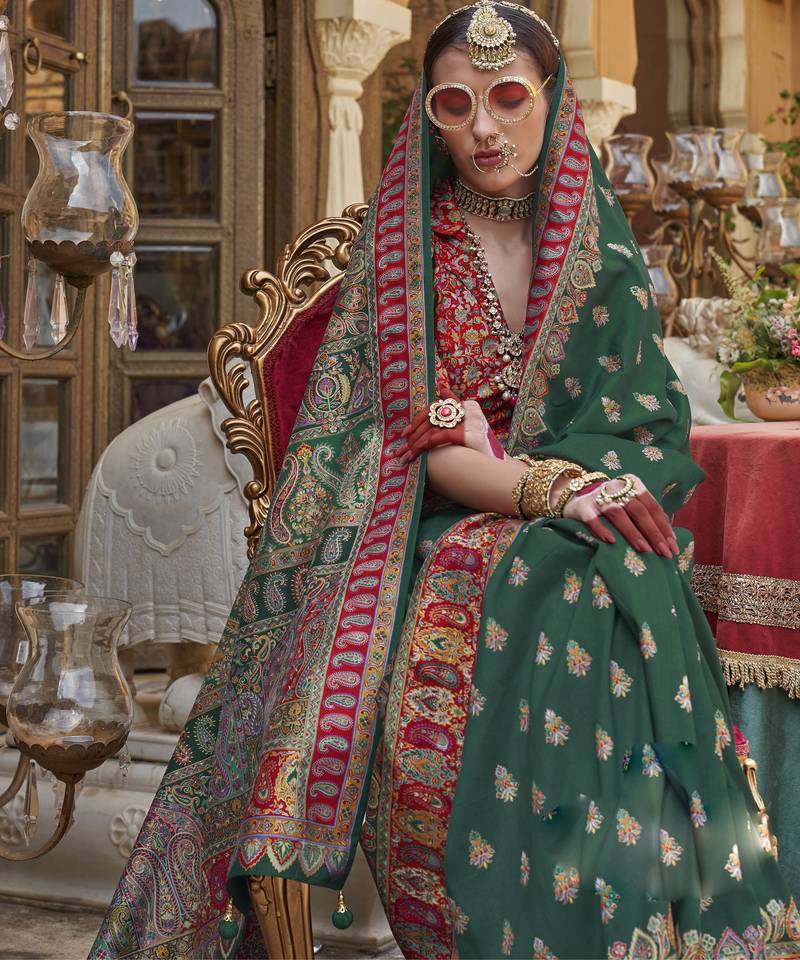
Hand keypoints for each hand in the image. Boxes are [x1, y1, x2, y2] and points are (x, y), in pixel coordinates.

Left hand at [398, 395, 504, 462]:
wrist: (499, 469)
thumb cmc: (481, 450)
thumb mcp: (470, 427)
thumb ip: (456, 412)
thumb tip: (441, 388)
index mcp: (469, 405)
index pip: (436, 407)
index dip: (418, 420)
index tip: (405, 434)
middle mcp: (470, 410)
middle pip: (432, 417)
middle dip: (413, 434)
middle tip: (400, 448)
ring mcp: (471, 421)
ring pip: (433, 428)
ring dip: (416, 443)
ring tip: (405, 455)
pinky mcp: (470, 435)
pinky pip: (441, 435)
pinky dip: (427, 443)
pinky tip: (418, 451)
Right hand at [562, 474, 678, 558]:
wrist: (576, 496)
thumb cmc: (611, 504)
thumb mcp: (631, 502)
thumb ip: (647, 514)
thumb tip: (669, 538)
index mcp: (633, 484)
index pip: (652, 506)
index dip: (664, 527)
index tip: (672, 546)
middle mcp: (616, 488)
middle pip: (639, 511)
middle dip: (653, 533)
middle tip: (664, 553)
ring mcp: (598, 497)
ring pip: (618, 514)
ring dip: (633, 533)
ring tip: (645, 550)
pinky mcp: (582, 507)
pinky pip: (591, 519)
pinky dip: (601, 530)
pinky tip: (611, 542)